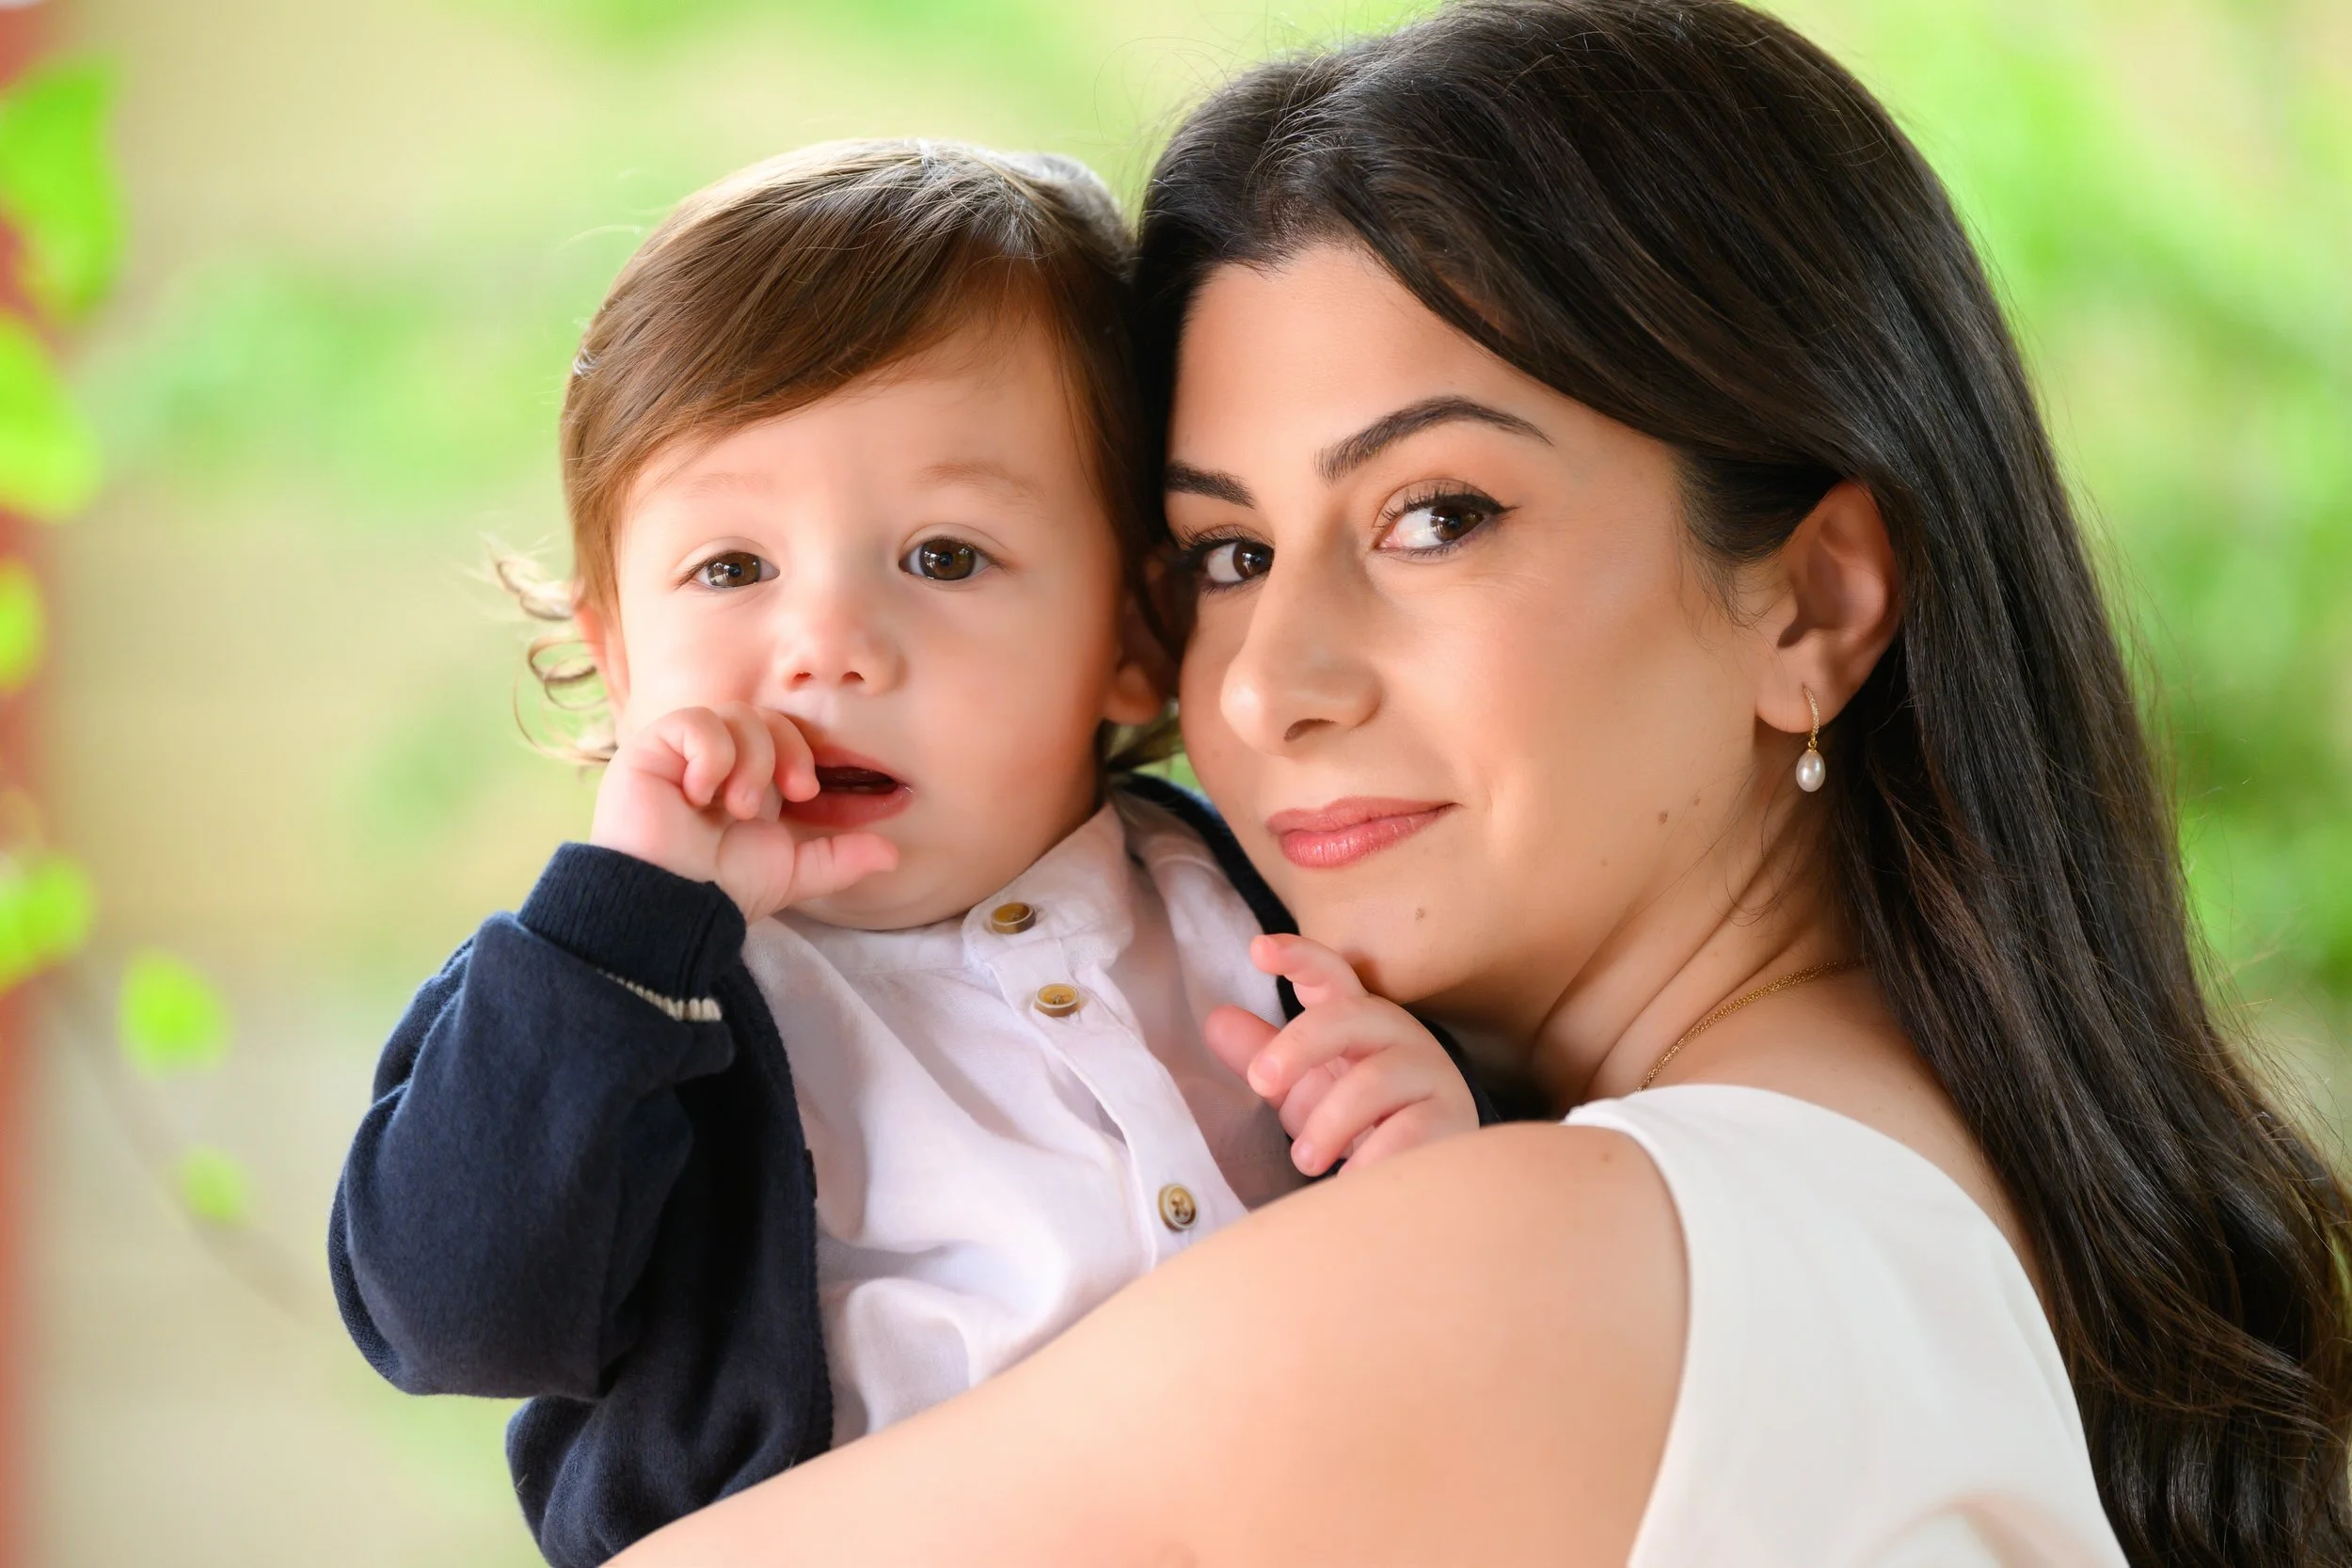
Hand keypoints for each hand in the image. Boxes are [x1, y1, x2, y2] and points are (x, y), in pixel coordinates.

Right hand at [590, 702, 897, 921]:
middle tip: (791, 793)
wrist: (672, 906)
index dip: (803, 753)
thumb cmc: (722, 890)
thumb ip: (839, 859)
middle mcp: (714, 762)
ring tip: (737, 808)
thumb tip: (892, 855)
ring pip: (735, 715)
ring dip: (751, 760)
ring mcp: (680, 754)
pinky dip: (711, 755)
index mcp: (746, 782)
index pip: (783, 735)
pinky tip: (700, 794)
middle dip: (786, 750)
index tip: (808, 793)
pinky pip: (696, 722)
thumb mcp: (792, 873)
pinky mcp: (649, 750)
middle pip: (764, 716)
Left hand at [1203, 933, 1478, 1175]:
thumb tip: (1216, 1021)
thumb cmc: (1358, 1117)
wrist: (1427, 1167)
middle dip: (1298, 1045)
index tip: (1258, 949)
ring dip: (1327, 1125)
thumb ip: (1264, 1056)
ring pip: (1372, 1082)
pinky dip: (1368, 1161)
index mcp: (1356, 1017)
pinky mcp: (1450, 1119)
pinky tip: (1350, 1182)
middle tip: (1261, 1081)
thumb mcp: (1304, 1086)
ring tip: (1304, 1161)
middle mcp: (1396, 1033)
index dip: (1297, 957)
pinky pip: (1406, 1135)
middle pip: (1346, 1017)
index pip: (1329, 975)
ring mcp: (1428, 1073)